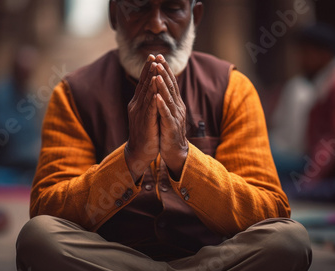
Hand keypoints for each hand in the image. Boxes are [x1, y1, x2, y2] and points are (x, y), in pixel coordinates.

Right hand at [125, 55, 158, 181]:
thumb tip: (153, 89)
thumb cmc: (145, 133)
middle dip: (149, 70)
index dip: (147, 70)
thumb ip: (148, 102)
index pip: (143, 83)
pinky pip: (150, 107)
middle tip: (153, 56)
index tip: (152, 56)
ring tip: (155, 67)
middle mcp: (137, 106)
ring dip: (151, 80)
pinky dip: (153, 97)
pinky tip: (156, 89)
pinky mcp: (145, 122)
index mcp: (137, 103)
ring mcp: (140, 113)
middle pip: (143, 84)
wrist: (140, 152)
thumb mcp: (146, 114)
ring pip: (146, 93)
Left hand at [154, 55, 187, 179]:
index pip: (171, 82)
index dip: (165, 69)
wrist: (174, 151)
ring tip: (157, 74)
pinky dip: (161, 105)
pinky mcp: (171, 127)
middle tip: (159, 58)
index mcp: (175, 103)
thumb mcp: (167, 112)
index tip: (158, 56)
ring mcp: (175, 117)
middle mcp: (178, 107)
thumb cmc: (168, 131)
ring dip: (163, 86)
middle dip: (164, 72)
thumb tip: (161, 83)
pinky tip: (156, 97)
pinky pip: (166, 115)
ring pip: (169, 98)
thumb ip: (166, 99)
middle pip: (171, 86)